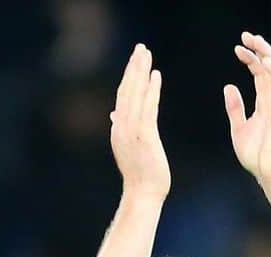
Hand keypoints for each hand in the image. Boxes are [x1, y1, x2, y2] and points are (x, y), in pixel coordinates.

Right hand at [110, 43, 169, 201]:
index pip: (122, 97)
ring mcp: (132, 131)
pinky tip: (156, 75)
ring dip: (141, 72)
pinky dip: (151, 90)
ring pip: (135, 95)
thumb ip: (123, 129)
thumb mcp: (129, 149)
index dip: (128, 77)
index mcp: (118, 130)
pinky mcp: (144, 137)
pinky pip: (148, 108)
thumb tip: (115, 113)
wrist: (143, 195)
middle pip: (126, 91)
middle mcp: (121, 127)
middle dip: (133, 67)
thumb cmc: (140, 176)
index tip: (134, 60)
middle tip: (140, 48)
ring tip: (147, 54)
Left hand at [224, 31, 270, 191]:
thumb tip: (229, 86)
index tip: (237, 49)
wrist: (270, 175)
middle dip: (259, 50)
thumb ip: (235, 109)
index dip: (250, 59)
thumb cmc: (257, 158)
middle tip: (245, 36)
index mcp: (264, 104)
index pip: (260, 74)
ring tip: (254, 42)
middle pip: (269, 68)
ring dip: (267, 55)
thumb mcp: (239, 129)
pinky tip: (265, 61)